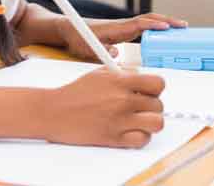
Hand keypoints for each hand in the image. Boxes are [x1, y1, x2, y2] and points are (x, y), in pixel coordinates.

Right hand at [44, 68, 164, 147]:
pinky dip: (140, 137)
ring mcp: (120, 120)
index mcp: (120, 81)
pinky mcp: (114, 138)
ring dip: (150, 122)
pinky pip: (142, 140)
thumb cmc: (75, 93)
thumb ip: (123, 73)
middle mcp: (123, 100)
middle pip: (158, 105)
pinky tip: (130, 131)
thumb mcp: (100, 73)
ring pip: (157, 123)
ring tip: (139, 120)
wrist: (55, 112)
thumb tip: (141, 76)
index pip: (158, 83)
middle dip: (151, 106)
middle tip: (139, 107)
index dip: (155, 88)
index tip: (148, 91)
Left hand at [57, 13, 187, 60]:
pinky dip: (156, 27)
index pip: (138, 24)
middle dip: (166, 21)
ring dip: (163, 22)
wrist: (69, 28)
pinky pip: (143, 27)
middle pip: (148, 19)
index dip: (152, 25)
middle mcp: (122, 25)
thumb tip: (116, 52)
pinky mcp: (123, 30)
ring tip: (180, 28)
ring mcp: (124, 27)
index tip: (166, 26)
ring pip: (148, 21)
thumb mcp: (85, 47)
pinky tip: (163, 33)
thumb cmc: (77, 38)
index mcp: (115, 29)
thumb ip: (100, 50)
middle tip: (183, 26)